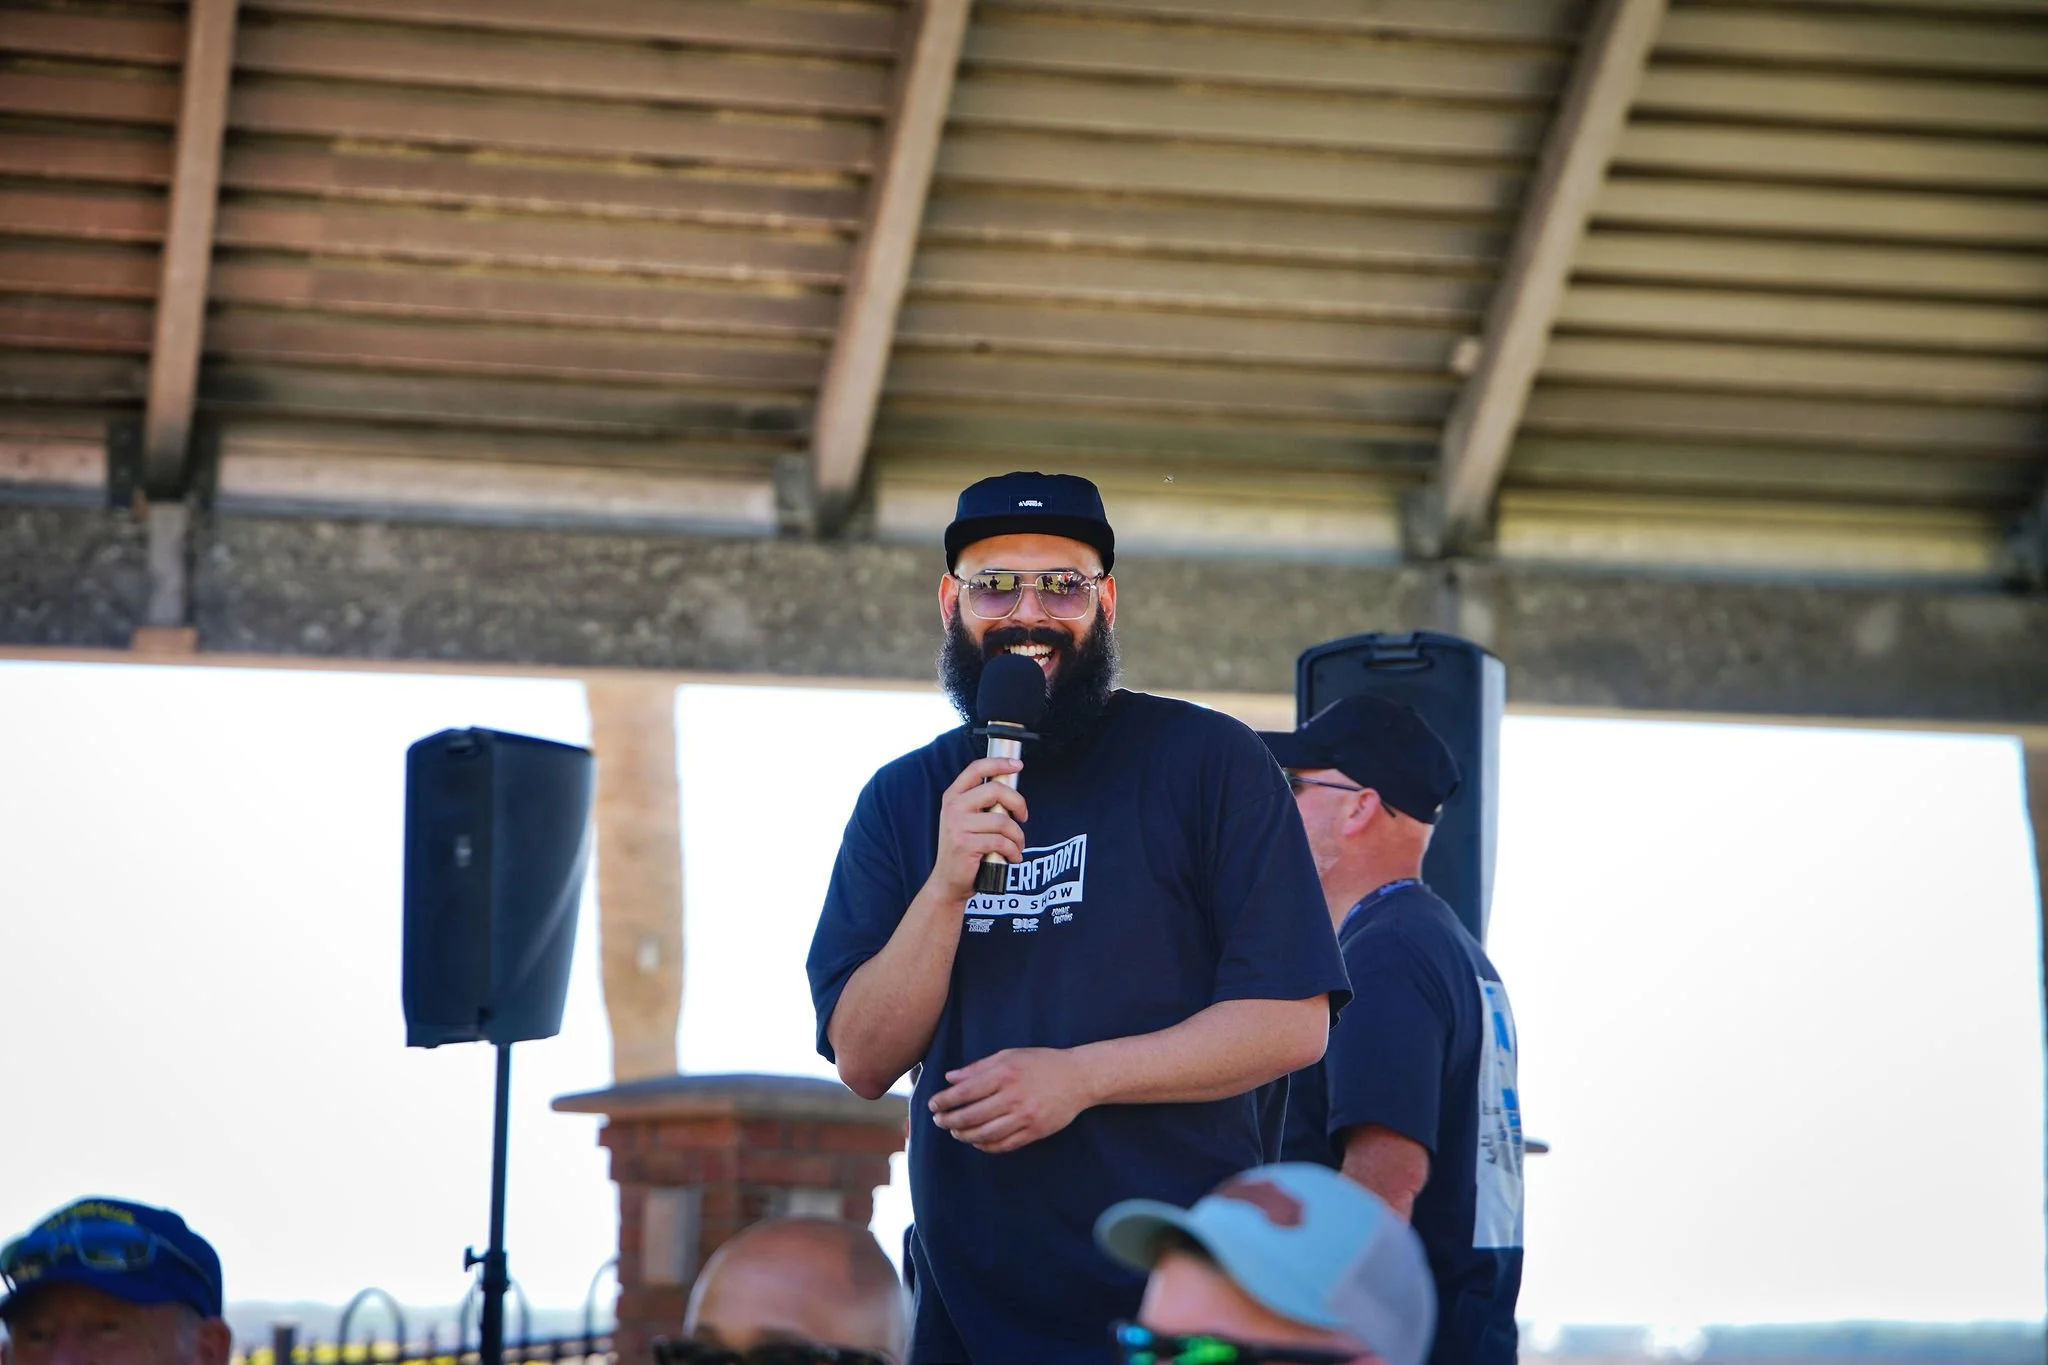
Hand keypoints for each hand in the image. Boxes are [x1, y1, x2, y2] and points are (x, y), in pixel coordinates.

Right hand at [926, 756, 1027, 904]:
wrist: (949, 881)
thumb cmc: (965, 848)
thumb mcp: (967, 820)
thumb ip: (982, 804)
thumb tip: (1012, 790)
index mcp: (953, 796)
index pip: (976, 768)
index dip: (999, 763)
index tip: (1017, 765)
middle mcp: (953, 807)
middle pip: (996, 790)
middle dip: (1018, 803)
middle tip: (1024, 817)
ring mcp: (957, 825)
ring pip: (1003, 821)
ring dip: (1018, 836)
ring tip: (1018, 845)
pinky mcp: (965, 844)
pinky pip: (1001, 842)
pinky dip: (1013, 851)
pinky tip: (1012, 857)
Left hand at [928, 1047, 1092, 1153]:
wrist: (1078, 1078)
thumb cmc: (1041, 1062)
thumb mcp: (1009, 1056)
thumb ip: (978, 1068)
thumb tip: (950, 1078)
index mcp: (1005, 1074)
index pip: (965, 1092)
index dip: (944, 1101)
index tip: (932, 1105)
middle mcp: (1013, 1096)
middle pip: (971, 1116)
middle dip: (949, 1120)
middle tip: (938, 1121)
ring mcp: (1024, 1116)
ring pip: (985, 1134)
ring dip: (964, 1135)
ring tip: (955, 1131)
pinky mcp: (1034, 1131)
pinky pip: (1004, 1144)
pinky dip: (986, 1145)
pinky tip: (977, 1141)